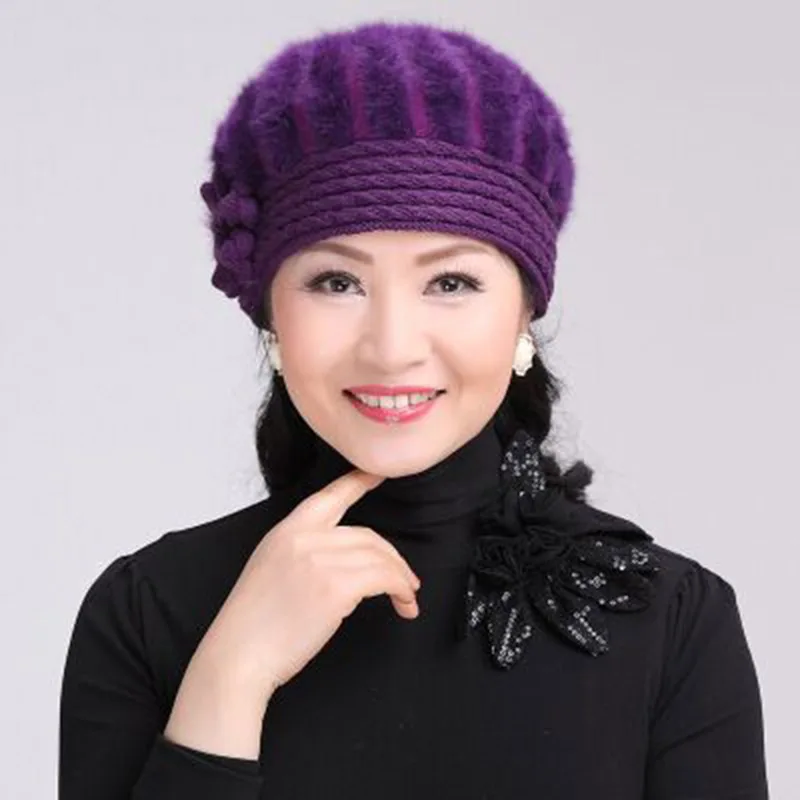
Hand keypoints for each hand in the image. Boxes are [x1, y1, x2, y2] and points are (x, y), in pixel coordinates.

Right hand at [199, 469, 420, 698]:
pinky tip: (403, 605)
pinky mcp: (335, 587)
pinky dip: (400, 590)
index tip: (378, 474)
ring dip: (401, 579)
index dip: (359, 481)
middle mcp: (304, 538)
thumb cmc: (253, 626)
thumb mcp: (271, 569)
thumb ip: (303, 553)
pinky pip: (384, 578)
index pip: (330, 495)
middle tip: (405, 580)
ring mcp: (319, 560)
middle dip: (393, 558)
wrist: (237, 657)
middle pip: (367, 535)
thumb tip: (345, 561)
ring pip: (380, 557)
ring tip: (406, 598)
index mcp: (286, 530)